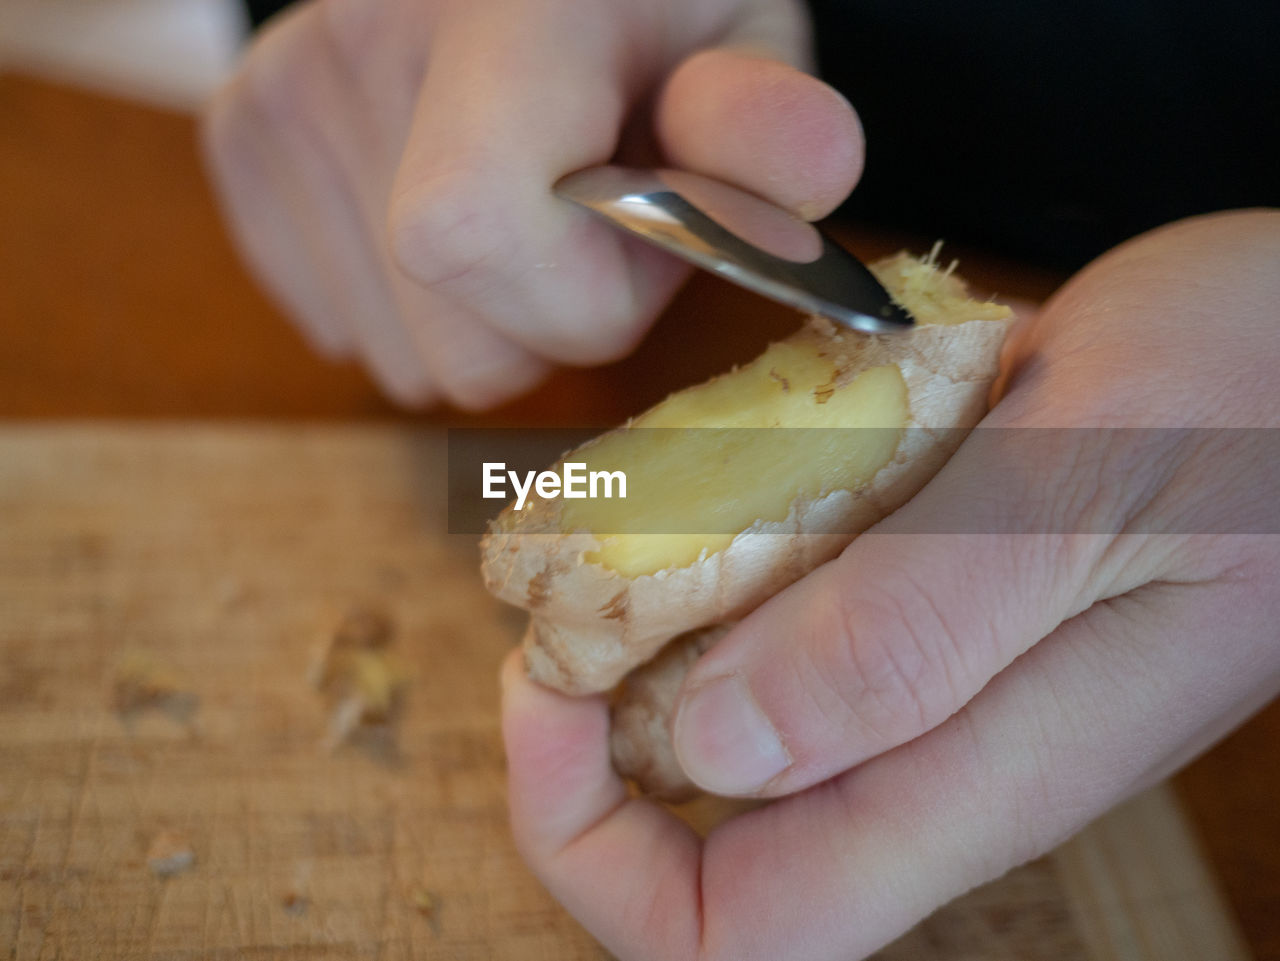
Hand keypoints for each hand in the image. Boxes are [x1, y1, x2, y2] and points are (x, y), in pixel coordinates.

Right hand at [201, 0, 861, 407]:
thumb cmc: (654, 6)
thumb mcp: (746, 39)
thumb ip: (770, 121)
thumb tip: (807, 168)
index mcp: (502, 11)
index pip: (472, 235)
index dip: (581, 296)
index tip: (643, 235)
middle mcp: (360, 43)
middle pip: (456, 353)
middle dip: (553, 324)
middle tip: (591, 221)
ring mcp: (284, 95)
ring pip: (405, 363)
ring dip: (489, 319)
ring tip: (521, 201)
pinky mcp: (239, 137)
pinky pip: (348, 331)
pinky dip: (419, 303)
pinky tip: (455, 201)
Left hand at [501, 209, 1279, 959]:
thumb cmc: (1254, 391)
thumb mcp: (1082, 487)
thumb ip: (915, 633)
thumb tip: (719, 749)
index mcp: (977, 769)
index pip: (740, 930)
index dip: (595, 847)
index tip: (549, 689)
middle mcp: (942, 754)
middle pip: (710, 837)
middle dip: (594, 734)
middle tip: (566, 583)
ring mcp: (940, 682)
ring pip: (739, 726)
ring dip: (649, 638)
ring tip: (622, 513)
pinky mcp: (940, 609)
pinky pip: (792, 627)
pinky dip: (719, 566)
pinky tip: (712, 472)